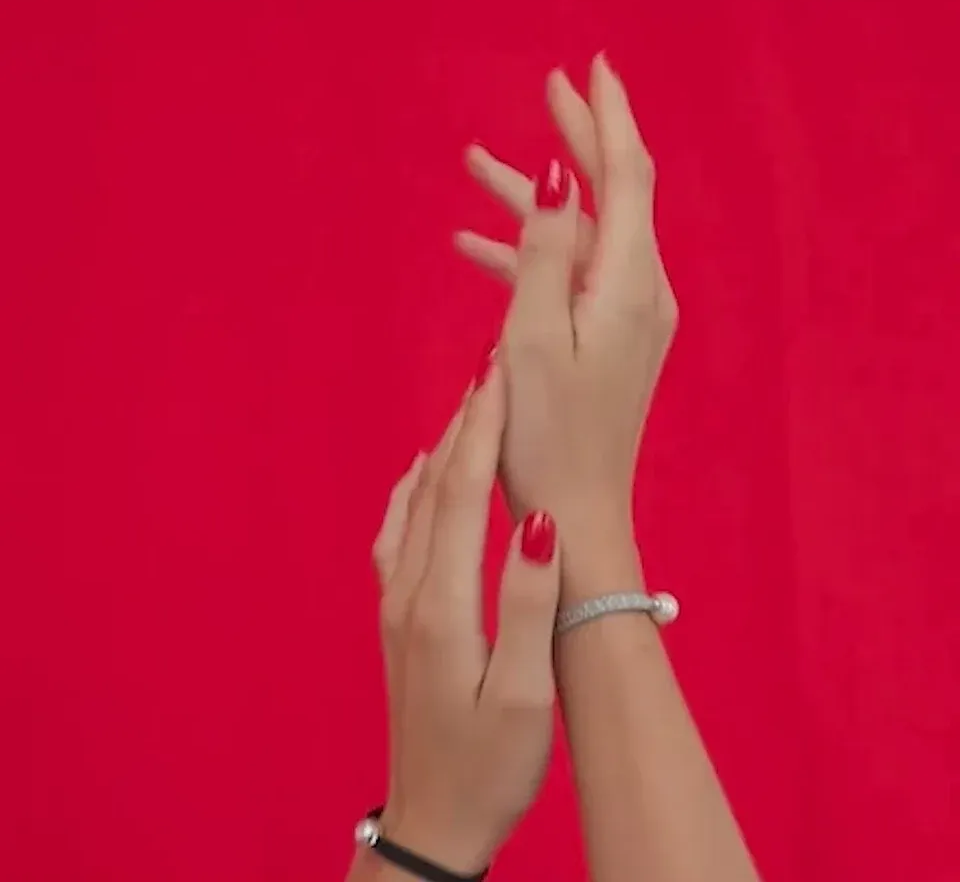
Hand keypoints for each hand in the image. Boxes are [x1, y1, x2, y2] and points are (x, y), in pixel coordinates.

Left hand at [371, 354, 560, 874]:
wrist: (433, 821)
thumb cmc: (491, 764)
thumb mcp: (525, 693)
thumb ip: (528, 604)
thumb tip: (537, 521)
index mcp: (443, 604)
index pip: (461, 493)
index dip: (481, 429)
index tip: (499, 374)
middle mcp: (410, 593)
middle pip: (434, 487)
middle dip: (465, 424)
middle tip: (491, 367)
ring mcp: (396, 605)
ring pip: (416, 505)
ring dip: (443, 450)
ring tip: (469, 406)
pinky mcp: (398, 619)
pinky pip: (399, 534)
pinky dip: (413, 490)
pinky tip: (422, 475)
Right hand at [454, 55, 676, 582]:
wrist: (576, 514)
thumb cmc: (544, 435)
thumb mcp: (530, 338)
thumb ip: (541, 252)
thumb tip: (554, 174)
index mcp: (627, 282)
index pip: (625, 176)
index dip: (607, 118)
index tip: (588, 68)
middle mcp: (639, 289)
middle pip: (610, 193)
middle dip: (578, 139)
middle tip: (548, 88)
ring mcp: (626, 314)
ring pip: (579, 233)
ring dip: (530, 202)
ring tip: (471, 164)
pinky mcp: (608, 337)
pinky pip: (568, 275)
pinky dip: (527, 255)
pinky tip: (471, 247)